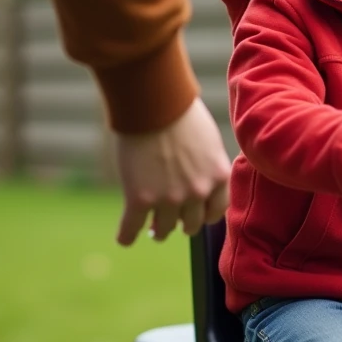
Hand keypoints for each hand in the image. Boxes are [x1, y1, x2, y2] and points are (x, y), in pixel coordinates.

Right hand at [114, 98, 231, 244]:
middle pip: (190, 224)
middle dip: (181, 223)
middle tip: (171, 220)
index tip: (196, 214)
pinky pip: (131, 228)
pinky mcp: (139, 199)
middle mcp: (196, 193)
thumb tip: (202, 177)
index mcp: (218, 178)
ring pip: (163, 230)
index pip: (216, 212)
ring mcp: (168, 199)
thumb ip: (208, 165)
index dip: (204, 214)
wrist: (153, 103)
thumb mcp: (208, 141)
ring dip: (157, 230)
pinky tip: (124, 239)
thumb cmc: (181, 113)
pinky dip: (127, 236)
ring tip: (152, 228)